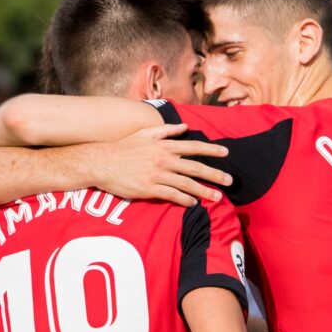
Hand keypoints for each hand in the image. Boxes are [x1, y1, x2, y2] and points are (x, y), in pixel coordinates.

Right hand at [91, 124, 232, 206]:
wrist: (100, 162)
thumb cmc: (122, 147)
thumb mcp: (144, 133)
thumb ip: (166, 130)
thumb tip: (184, 127)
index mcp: (164, 145)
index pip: (194, 147)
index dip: (211, 150)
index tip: (226, 153)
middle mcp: (164, 159)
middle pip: (195, 167)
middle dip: (215, 174)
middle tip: (230, 181)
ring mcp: (157, 175)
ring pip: (187, 184)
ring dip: (204, 191)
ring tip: (218, 197)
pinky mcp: (149, 189)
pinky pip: (172, 195)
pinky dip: (185, 200)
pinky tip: (193, 203)